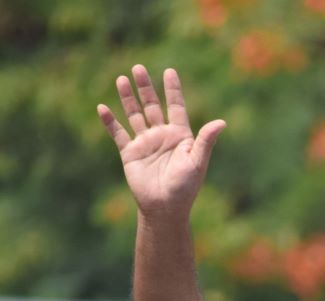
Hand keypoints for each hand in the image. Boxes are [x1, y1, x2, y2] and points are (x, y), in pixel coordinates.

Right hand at [97, 65, 224, 218]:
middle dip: (145, 87)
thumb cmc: (185, 187)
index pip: (176, 107)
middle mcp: (161, 136)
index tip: (169, 71)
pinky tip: (102, 107)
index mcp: (180, 136)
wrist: (165, 208)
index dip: (173, 90)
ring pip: (135, 114)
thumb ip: (206, 140)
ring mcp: (145, 143)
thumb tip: (222, 122)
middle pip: (152, 105)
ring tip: (122, 79)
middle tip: (138, 68)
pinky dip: (110, 121)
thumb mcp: (197, 161)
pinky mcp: (130, 153)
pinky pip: (118, 133)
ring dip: (128, 98)